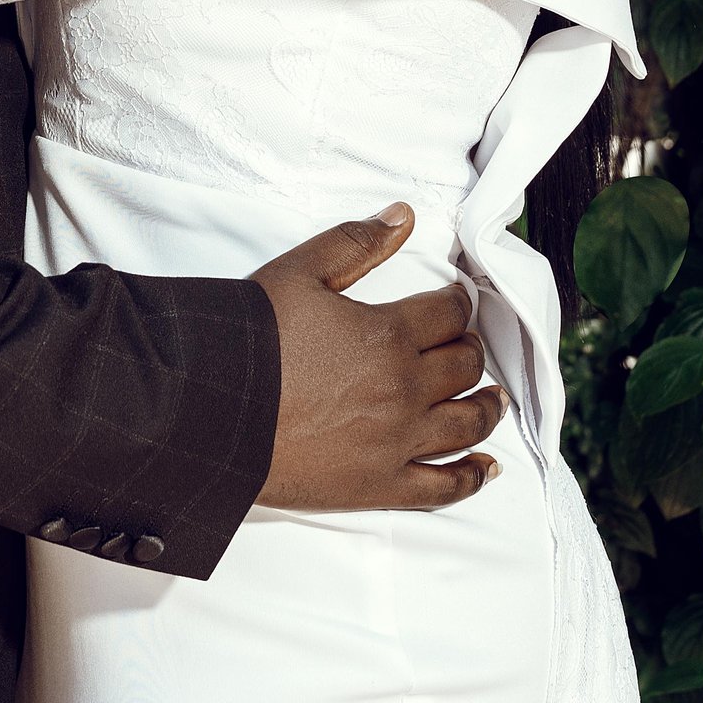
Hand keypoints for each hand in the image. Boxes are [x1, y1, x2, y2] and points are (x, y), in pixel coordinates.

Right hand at [253, 205, 503, 510]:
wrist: (209, 411)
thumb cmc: (249, 341)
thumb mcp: (298, 273)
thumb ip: (355, 242)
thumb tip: (404, 215)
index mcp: (389, 334)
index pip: (450, 312)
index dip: (457, 302)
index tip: (453, 302)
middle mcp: (404, 389)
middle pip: (464, 365)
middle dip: (469, 348)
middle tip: (464, 345)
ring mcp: (396, 442)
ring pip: (467, 423)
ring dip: (487, 406)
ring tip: (493, 399)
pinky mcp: (379, 485)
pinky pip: (443, 486)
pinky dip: (472, 476)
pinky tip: (486, 467)